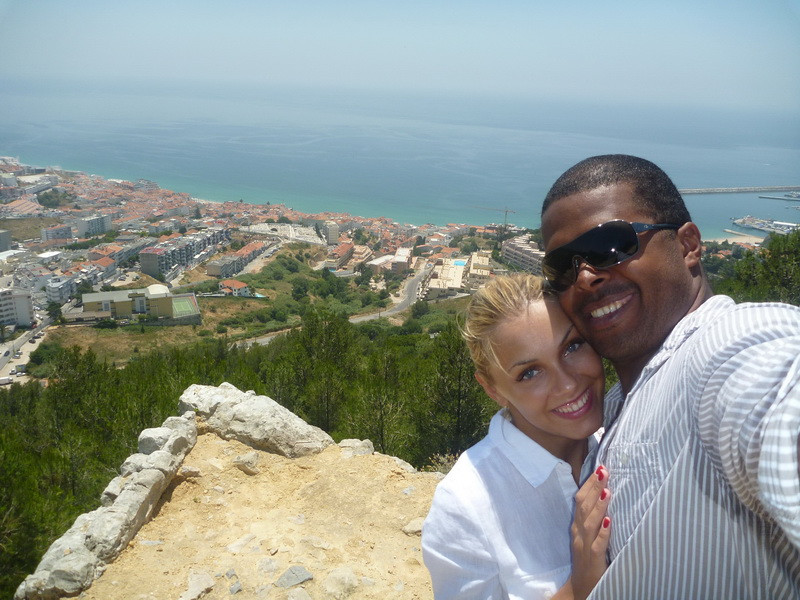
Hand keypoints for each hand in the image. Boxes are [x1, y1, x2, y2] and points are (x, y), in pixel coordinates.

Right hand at [569, 465, 610, 599]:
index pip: (580, 500)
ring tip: (607, 490)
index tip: (599, 467)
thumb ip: (592, 518)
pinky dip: (603, 532)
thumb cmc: (587, 559)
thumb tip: (603, 495)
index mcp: (577, 526)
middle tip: (603, 470)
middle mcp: (578, 533)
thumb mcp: (587, 536)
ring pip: (590, 523)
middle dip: (593, 488)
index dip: (589, 484)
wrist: (580, 589)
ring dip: (598, 506)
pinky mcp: (593, 560)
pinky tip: (609, 521)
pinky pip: (598, 545)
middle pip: (583, 507)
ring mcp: (584, 546)